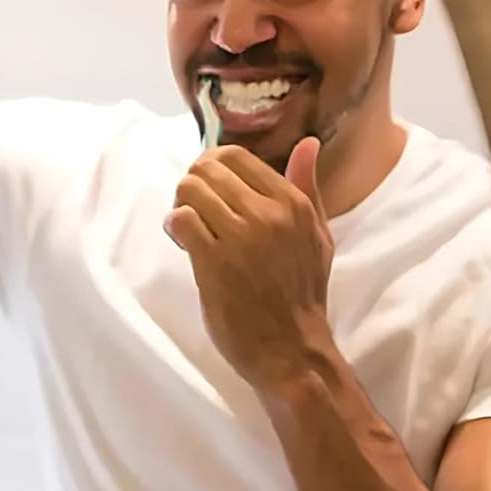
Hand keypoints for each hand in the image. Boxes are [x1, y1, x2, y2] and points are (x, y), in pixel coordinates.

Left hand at [164, 138, 336, 393]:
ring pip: (191, 190)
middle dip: (192, 185)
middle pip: (208, 169)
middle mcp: (268, 213)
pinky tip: (182, 241)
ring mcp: (240, 237)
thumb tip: (307, 144)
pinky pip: (182, 220)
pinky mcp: (214, 262)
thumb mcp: (317, 237)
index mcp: (292, 203)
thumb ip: (307, 188)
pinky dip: (174, 225)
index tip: (209, 191)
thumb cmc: (302, 295)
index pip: (237, 157)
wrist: (290, 347)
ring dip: (180, 205)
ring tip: (188, 228)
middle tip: (193, 210)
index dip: (212, 169)